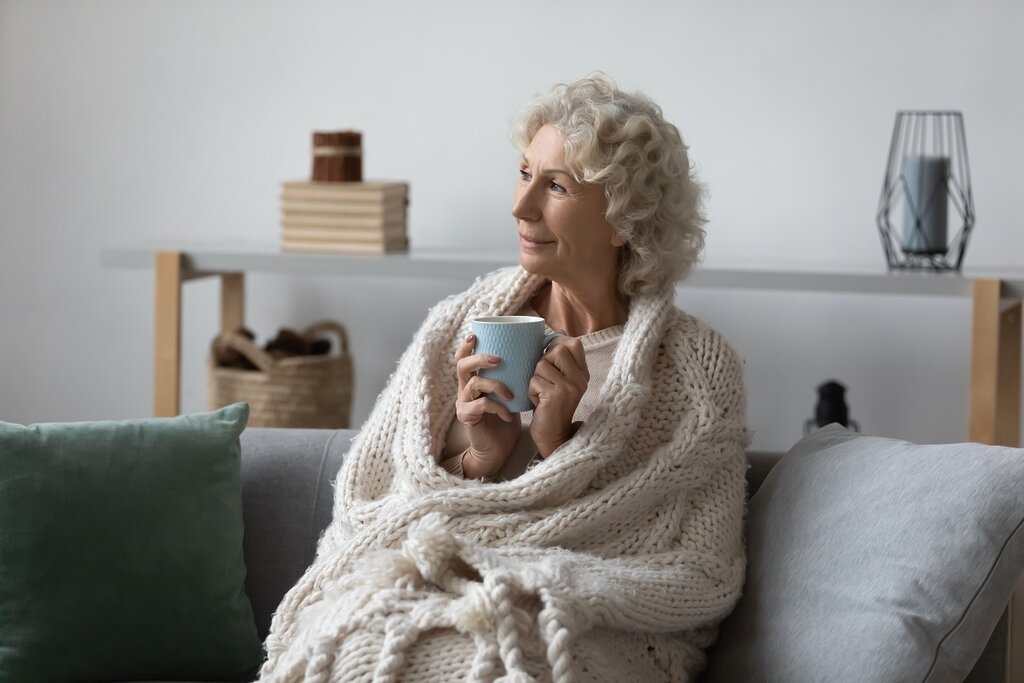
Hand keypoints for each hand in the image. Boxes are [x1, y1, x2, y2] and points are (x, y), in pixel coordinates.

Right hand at [454, 334, 521, 477]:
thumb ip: (512, 377)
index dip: (466, 346)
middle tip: (498, 360)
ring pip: (473, 384)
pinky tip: (507, 414)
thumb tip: (532, 355)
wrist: (498, 450)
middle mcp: (465, 390)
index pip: (463, 358)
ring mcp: (464, 403)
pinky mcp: (467, 417)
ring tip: (511, 393)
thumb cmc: (505, 420)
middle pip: (462, 366)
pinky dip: (497, 407)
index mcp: (473, 381)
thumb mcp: (509, 394)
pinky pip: (481, 405)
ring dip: (495, 385)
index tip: (476, 335)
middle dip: (479, 358)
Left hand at [528, 337, 588, 457]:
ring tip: (541, 392)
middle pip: (556, 349)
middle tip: (544, 378)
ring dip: (535, 378)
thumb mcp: (561, 380)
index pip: (574, 343)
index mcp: (583, 373)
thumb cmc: (550, 404)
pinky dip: (531, 390)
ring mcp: (570, 386)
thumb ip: (560, 360)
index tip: (548, 355)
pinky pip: (534, 380)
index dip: (557, 343)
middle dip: (543, 361)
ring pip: (542, 365)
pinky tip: (538, 402)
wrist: (552, 434)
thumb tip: (554, 333)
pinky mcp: (555, 395)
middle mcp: (580, 378)